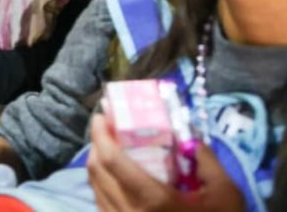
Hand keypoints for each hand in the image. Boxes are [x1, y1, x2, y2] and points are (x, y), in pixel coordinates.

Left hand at [87, 114, 244, 211]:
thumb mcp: (225, 193)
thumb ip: (207, 161)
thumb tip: (189, 139)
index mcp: (151, 199)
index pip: (111, 160)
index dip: (101, 135)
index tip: (103, 117)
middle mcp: (128, 211)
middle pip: (96, 170)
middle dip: (96, 143)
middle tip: (107, 127)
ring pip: (95, 186)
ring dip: (97, 162)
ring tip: (108, 147)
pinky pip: (101, 202)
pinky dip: (101, 183)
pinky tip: (113, 174)